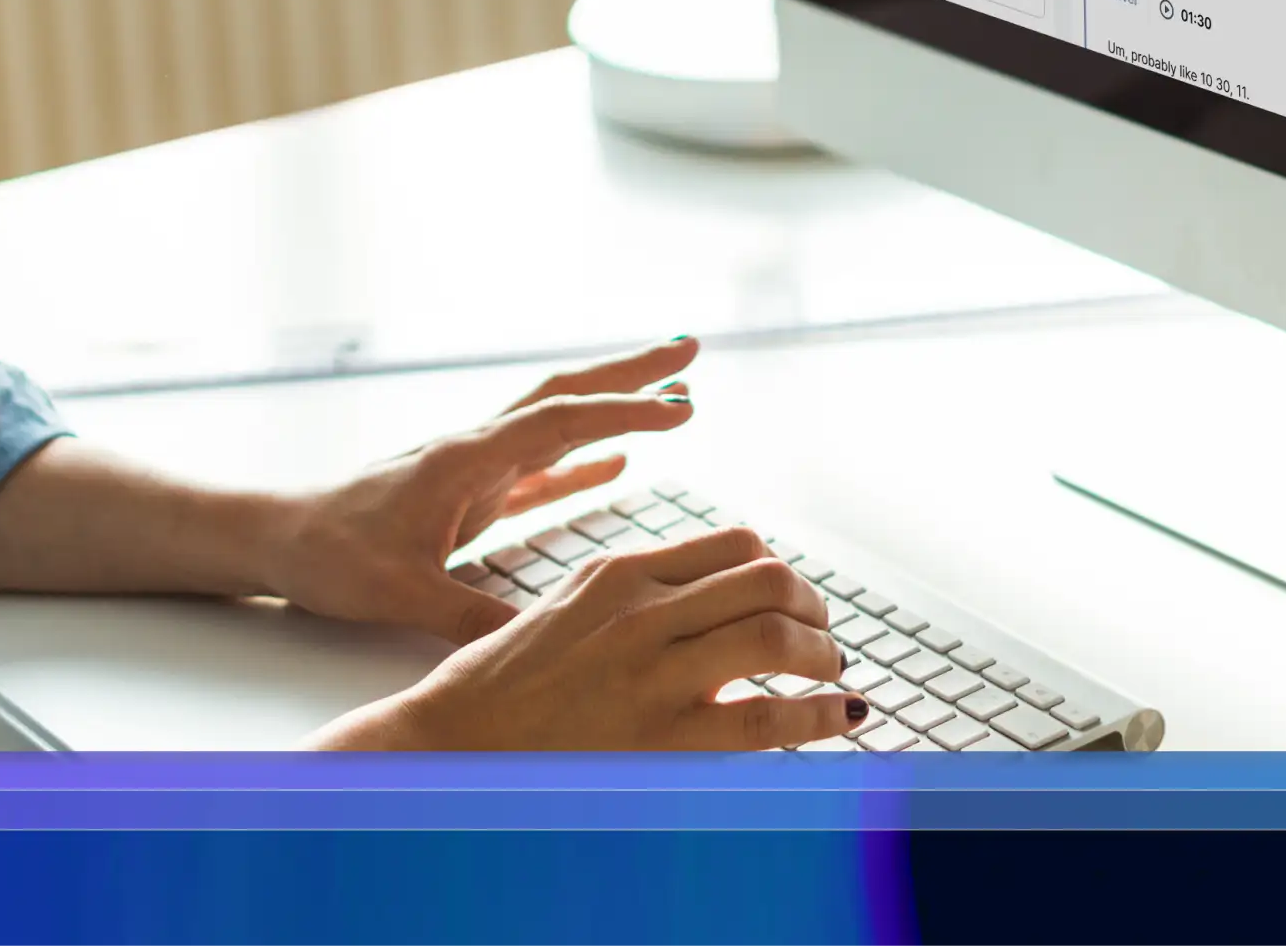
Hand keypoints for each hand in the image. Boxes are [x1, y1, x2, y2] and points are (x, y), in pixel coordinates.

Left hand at [265, 337, 701, 643]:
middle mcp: (473, 450)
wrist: (275, 539)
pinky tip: (617, 470)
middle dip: (630, 373)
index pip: (559, 421)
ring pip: (556, 426)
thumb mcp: (399, 593)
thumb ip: (468, 617)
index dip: (624, 411)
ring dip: (612, 409)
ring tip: (673, 398)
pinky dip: (581, 464)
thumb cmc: (328, 555)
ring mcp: (470, 469)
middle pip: (565, 396)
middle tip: (690, 351)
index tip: (684, 405)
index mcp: (464, 459)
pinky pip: (537, 470)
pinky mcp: (464, 495)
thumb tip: (537, 639)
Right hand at [315, 526, 868, 749]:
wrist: (448, 740)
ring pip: (777, 633)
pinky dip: (818, 714)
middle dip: (812, 605)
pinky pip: (767, 717)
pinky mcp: (662, 735)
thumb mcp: (562, 609)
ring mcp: (653, 671)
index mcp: (617, 572)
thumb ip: (625, 597)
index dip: (779, 569)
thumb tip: (691, 600)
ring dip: (822, 653)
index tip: (790, 596)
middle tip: (821, 634)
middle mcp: (641, 610)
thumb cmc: (496, 684)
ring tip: (829, 674)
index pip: (734, 544)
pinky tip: (837, 718)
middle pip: (768, 578)